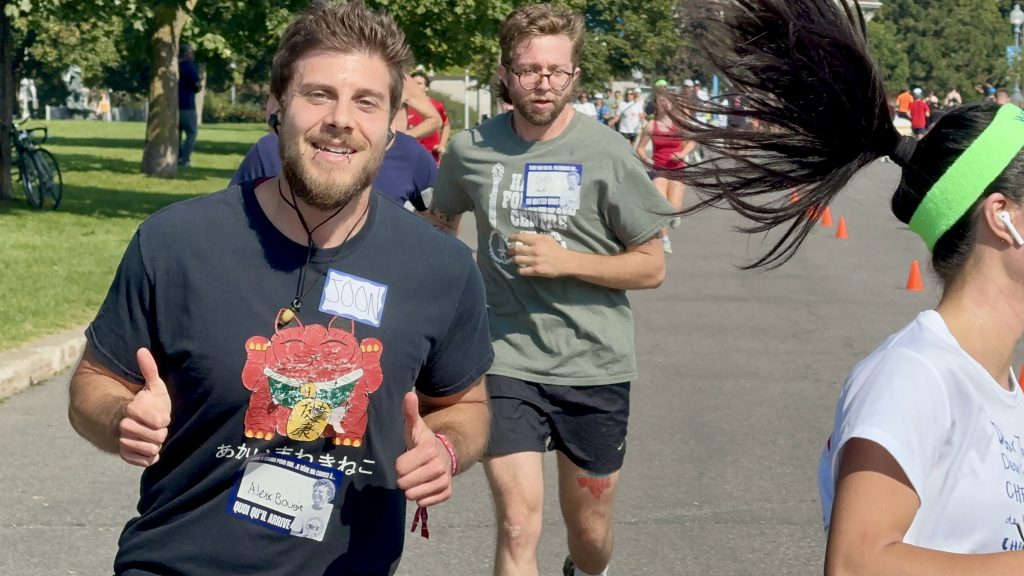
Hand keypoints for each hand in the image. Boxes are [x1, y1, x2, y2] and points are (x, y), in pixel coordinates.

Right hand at [119, 348, 170, 466]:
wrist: (118, 420)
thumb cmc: (143, 401)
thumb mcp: (149, 385)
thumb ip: (148, 369)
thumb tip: (142, 349)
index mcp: (131, 409)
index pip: (158, 421)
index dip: (163, 419)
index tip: (162, 417)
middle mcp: (124, 427)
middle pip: (156, 437)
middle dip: (161, 433)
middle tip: (158, 428)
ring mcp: (122, 442)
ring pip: (150, 450)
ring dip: (156, 445)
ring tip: (153, 437)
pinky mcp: (124, 454)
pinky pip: (144, 461)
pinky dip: (150, 457)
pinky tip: (150, 448)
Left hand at [395, 392, 451, 506]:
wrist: (446, 454)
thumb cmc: (424, 442)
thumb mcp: (415, 427)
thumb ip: (410, 412)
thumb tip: (408, 394)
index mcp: (429, 450)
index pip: (400, 467)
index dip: (399, 464)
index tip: (407, 459)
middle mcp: (438, 466)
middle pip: (405, 483)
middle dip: (404, 478)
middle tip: (411, 470)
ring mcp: (443, 481)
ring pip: (413, 495)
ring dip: (411, 489)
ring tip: (417, 478)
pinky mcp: (447, 493)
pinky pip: (425, 503)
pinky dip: (422, 498)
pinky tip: (424, 487)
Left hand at [508, 233, 569, 277]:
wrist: (566, 262)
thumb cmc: (556, 249)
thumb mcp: (547, 238)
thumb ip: (536, 237)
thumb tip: (524, 236)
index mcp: (537, 241)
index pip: (519, 237)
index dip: (512, 238)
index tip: (509, 239)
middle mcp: (534, 250)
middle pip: (516, 249)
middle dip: (511, 250)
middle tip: (510, 251)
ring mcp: (535, 261)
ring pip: (517, 260)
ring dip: (514, 260)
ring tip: (515, 260)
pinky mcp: (536, 271)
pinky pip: (522, 271)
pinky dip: (519, 270)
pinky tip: (520, 268)